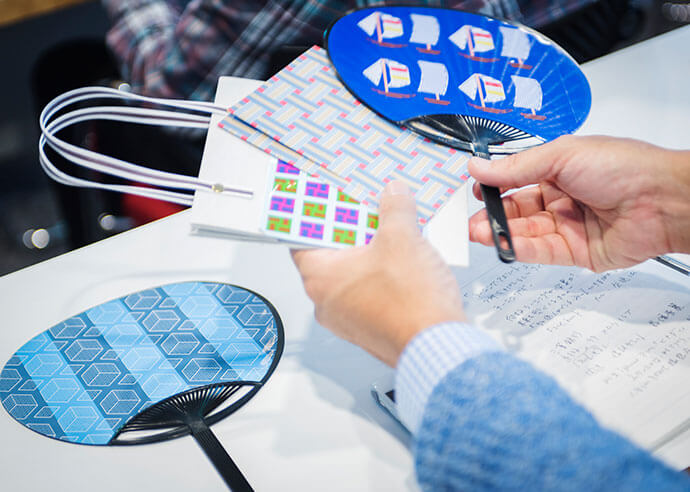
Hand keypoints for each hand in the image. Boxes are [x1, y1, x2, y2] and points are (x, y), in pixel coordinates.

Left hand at [291, 181, 465, 366]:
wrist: (440, 347)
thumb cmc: (412, 306)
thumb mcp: (403, 237)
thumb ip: (394, 208)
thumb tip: (393, 194)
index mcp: (320, 277)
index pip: (301, 236)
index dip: (316, 214)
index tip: (325, 200)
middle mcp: (327, 302)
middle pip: (330, 254)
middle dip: (352, 231)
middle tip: (369, 212)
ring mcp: (347, 319)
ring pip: (352, 275)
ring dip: (370, 254)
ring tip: (393, 236)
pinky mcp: (369, 328)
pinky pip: (368, 294)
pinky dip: (381, 277)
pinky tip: (404, 264)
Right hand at [469, 135, 689, 271]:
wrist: (662, 200)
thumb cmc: (626, 167)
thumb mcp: (562, 156)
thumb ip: (516, 167)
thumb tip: (480, 167)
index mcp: (559, 170)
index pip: (516, 181)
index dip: (495, 187)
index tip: (475, 191)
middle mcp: (563, 199)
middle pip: (518, 211)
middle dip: (492, 216)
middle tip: (471, 220)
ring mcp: (569, 226)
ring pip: (526, 233)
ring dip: (501, 233)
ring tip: (480, 232)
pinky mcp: (577, 252)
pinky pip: (542, 252)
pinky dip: (521, 249)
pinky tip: (504, 245)